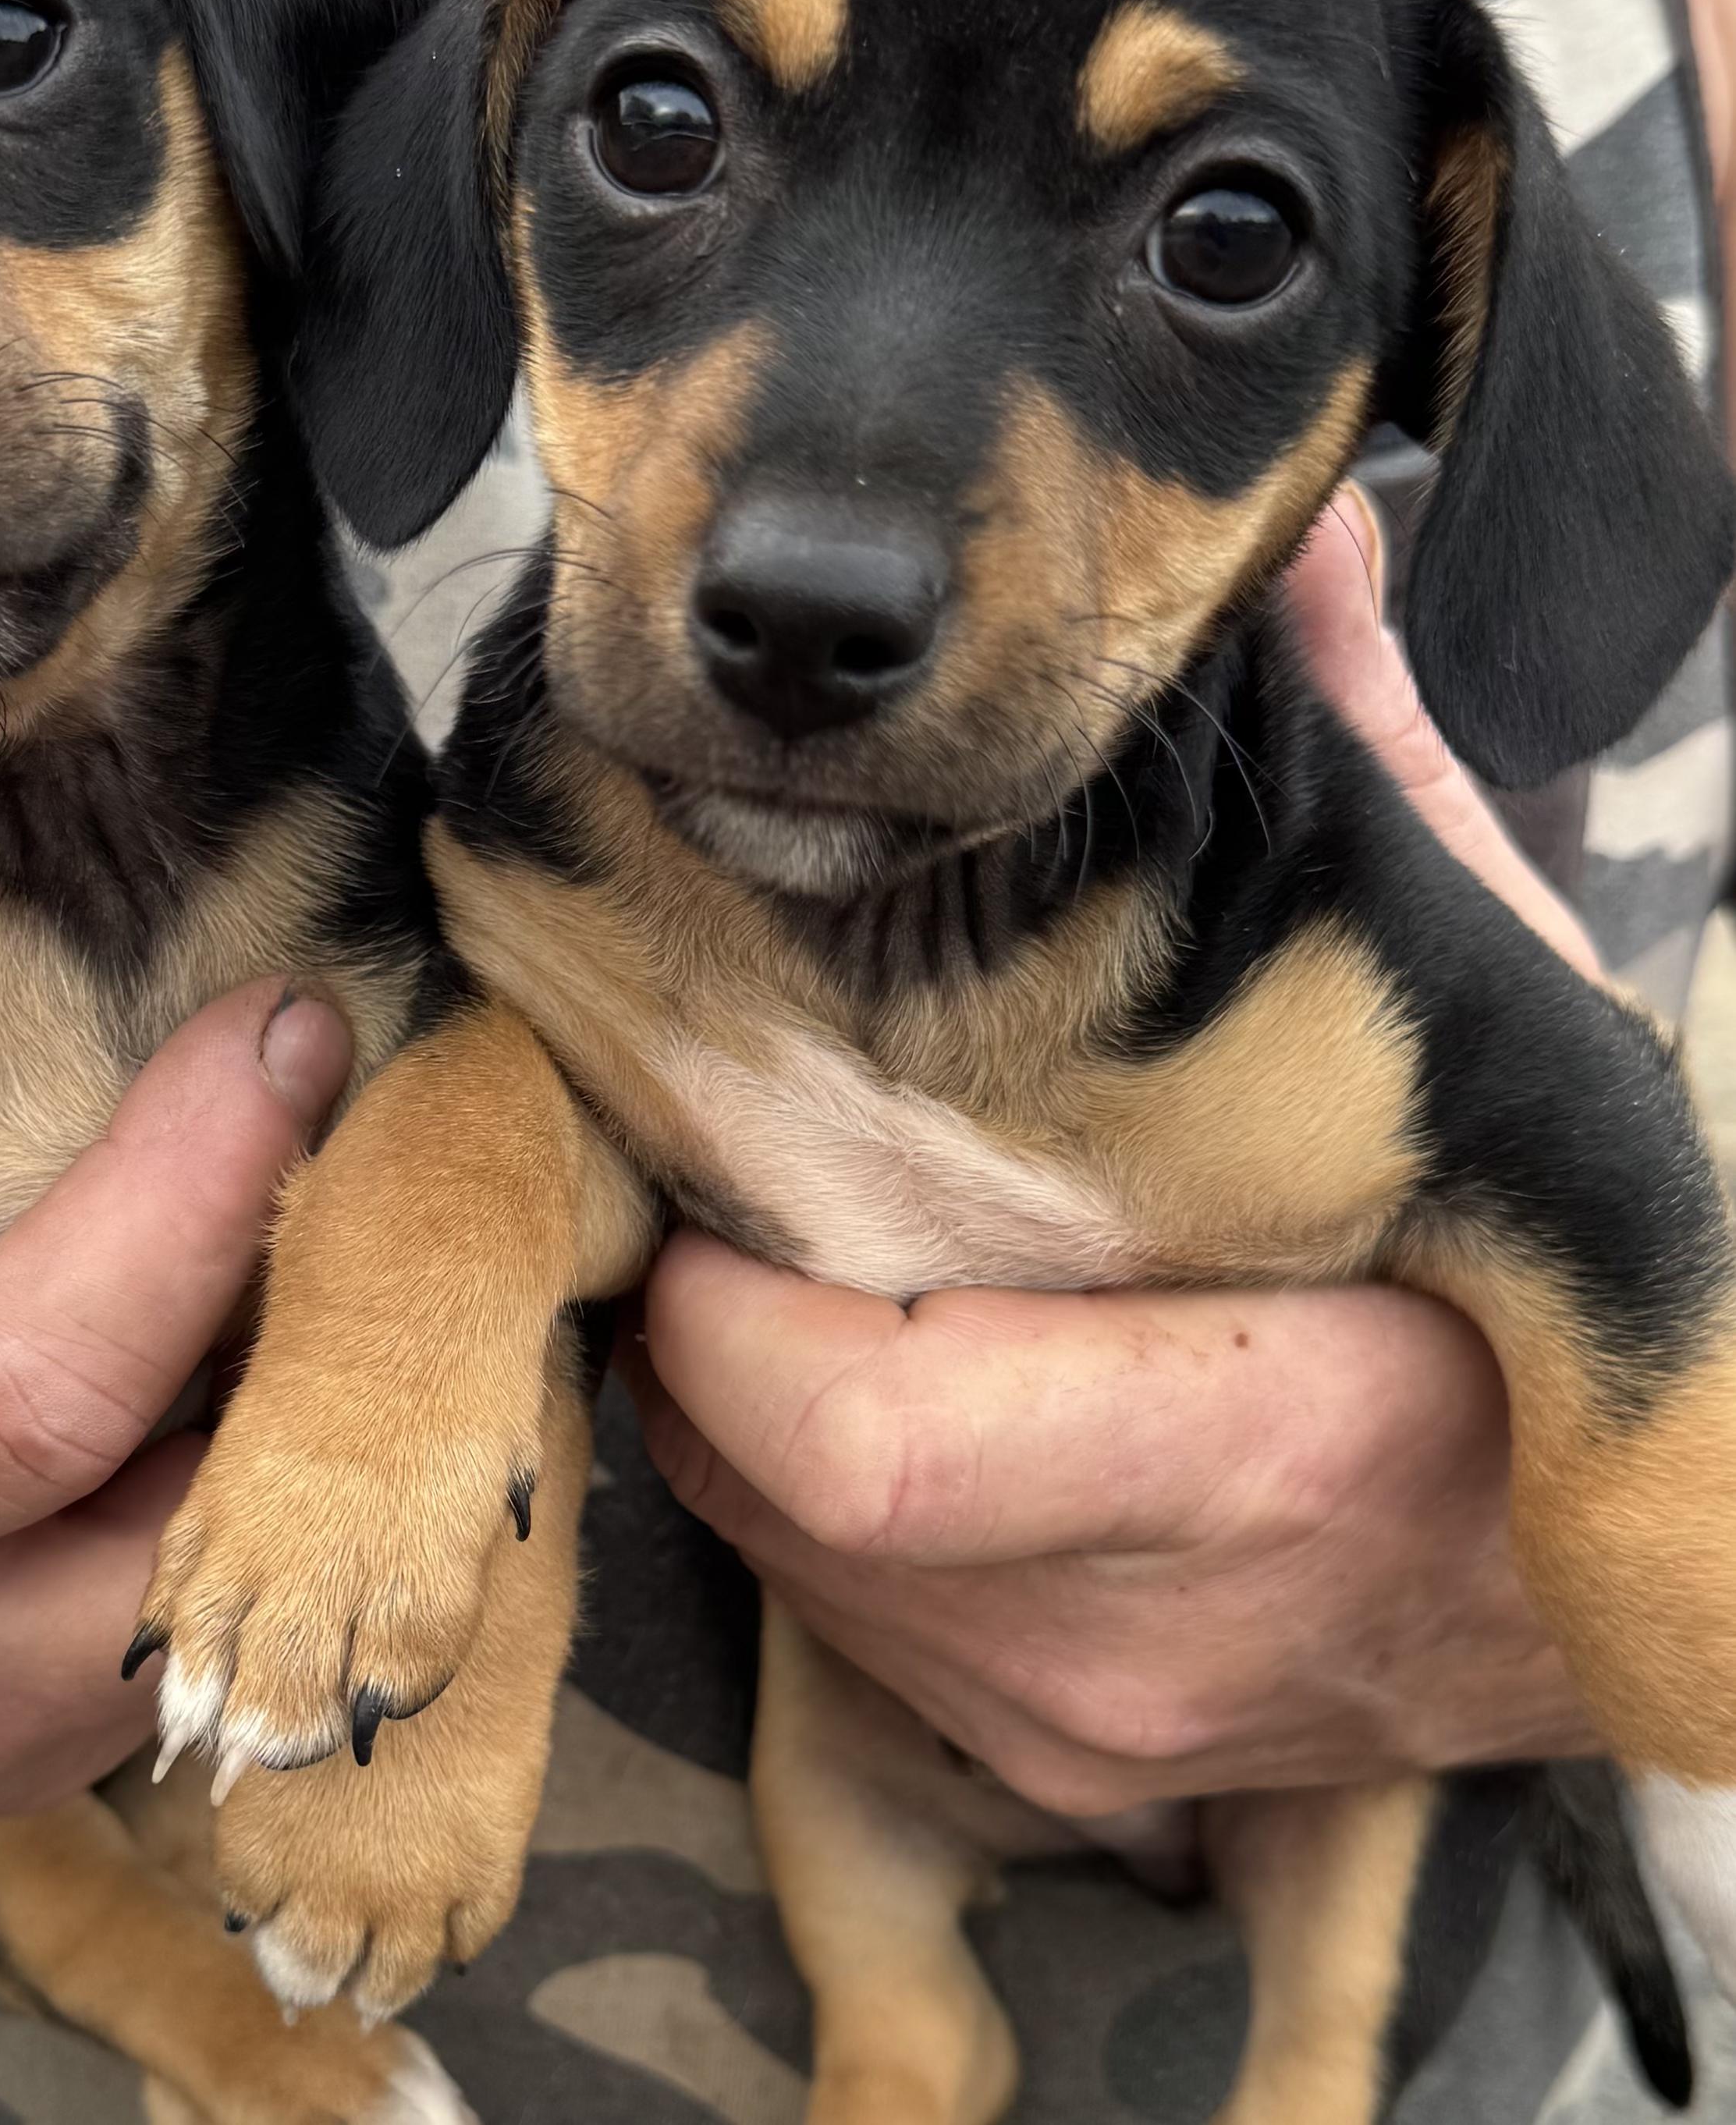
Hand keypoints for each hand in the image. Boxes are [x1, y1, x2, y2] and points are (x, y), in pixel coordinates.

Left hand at [624, 487, 1603, 1815]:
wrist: (1617, 1552)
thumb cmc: (1522, 1262)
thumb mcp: (1477, 1021)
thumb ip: (1373, 791)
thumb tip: (1316, 555)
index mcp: (1268, 1442)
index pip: (862, 1437)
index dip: (726, 1308)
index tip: (718, 1161)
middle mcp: (1159, 1627)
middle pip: (777, 1490)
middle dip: (703, 1327)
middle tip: (726, 1188)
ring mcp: (1096, 1724)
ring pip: (775, 1562)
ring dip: (740, 1411)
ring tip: (807, 1266)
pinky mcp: (1051, 1765)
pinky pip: (829, 1629)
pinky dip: (805, 1508)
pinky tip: (871, 1387)